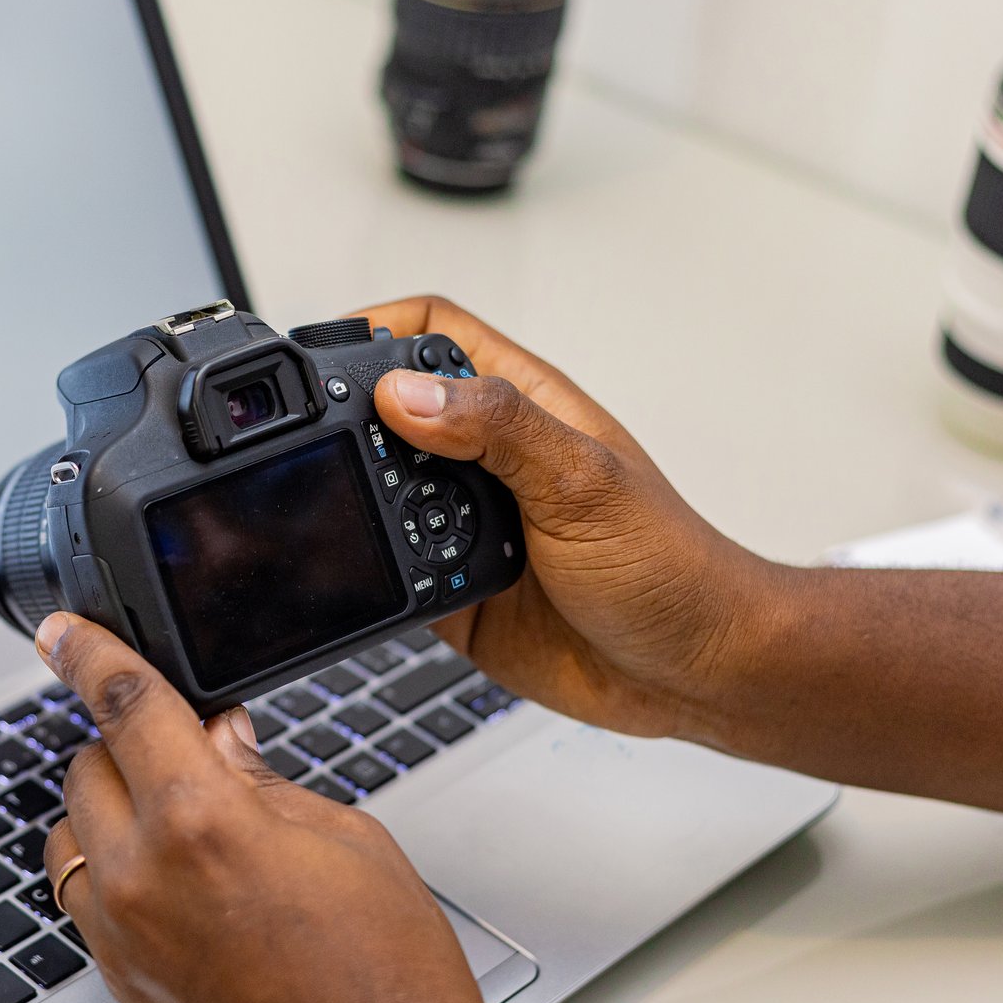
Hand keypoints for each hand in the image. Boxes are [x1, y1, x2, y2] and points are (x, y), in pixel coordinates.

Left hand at [34, 612, 553, 1002]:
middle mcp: (141, 880)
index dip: (89, 653)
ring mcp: (121, 941)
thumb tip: (222, 741)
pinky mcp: (123, 989)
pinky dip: (115, 873)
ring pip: (72, 838)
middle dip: (126, 742)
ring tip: (177, 819)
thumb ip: (267, 782)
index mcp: (202, 824)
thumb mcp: (351, 844)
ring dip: (109, 810)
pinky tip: (178, 883)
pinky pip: (87, 903)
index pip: (124, 706)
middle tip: (186, 748)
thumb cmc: (389, 984)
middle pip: (85, 768)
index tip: (63, 634)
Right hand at [359, 295, 779, 746]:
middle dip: (343, 422)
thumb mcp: (584, 482)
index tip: (320, 355)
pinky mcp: (453, 587)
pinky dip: (368, 571)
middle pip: (387, 411)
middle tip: (310, 444)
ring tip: (341, 513)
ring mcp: (466, 523)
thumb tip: (405, 392)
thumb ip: (497, 429)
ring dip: (354, 503)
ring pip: (377, 491)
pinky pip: (388, 570)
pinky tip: (369, 575)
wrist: (693, 674)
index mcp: (522, 407)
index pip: (431, 333)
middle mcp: (489, 459)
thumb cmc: (672, 567)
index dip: (373, 328)